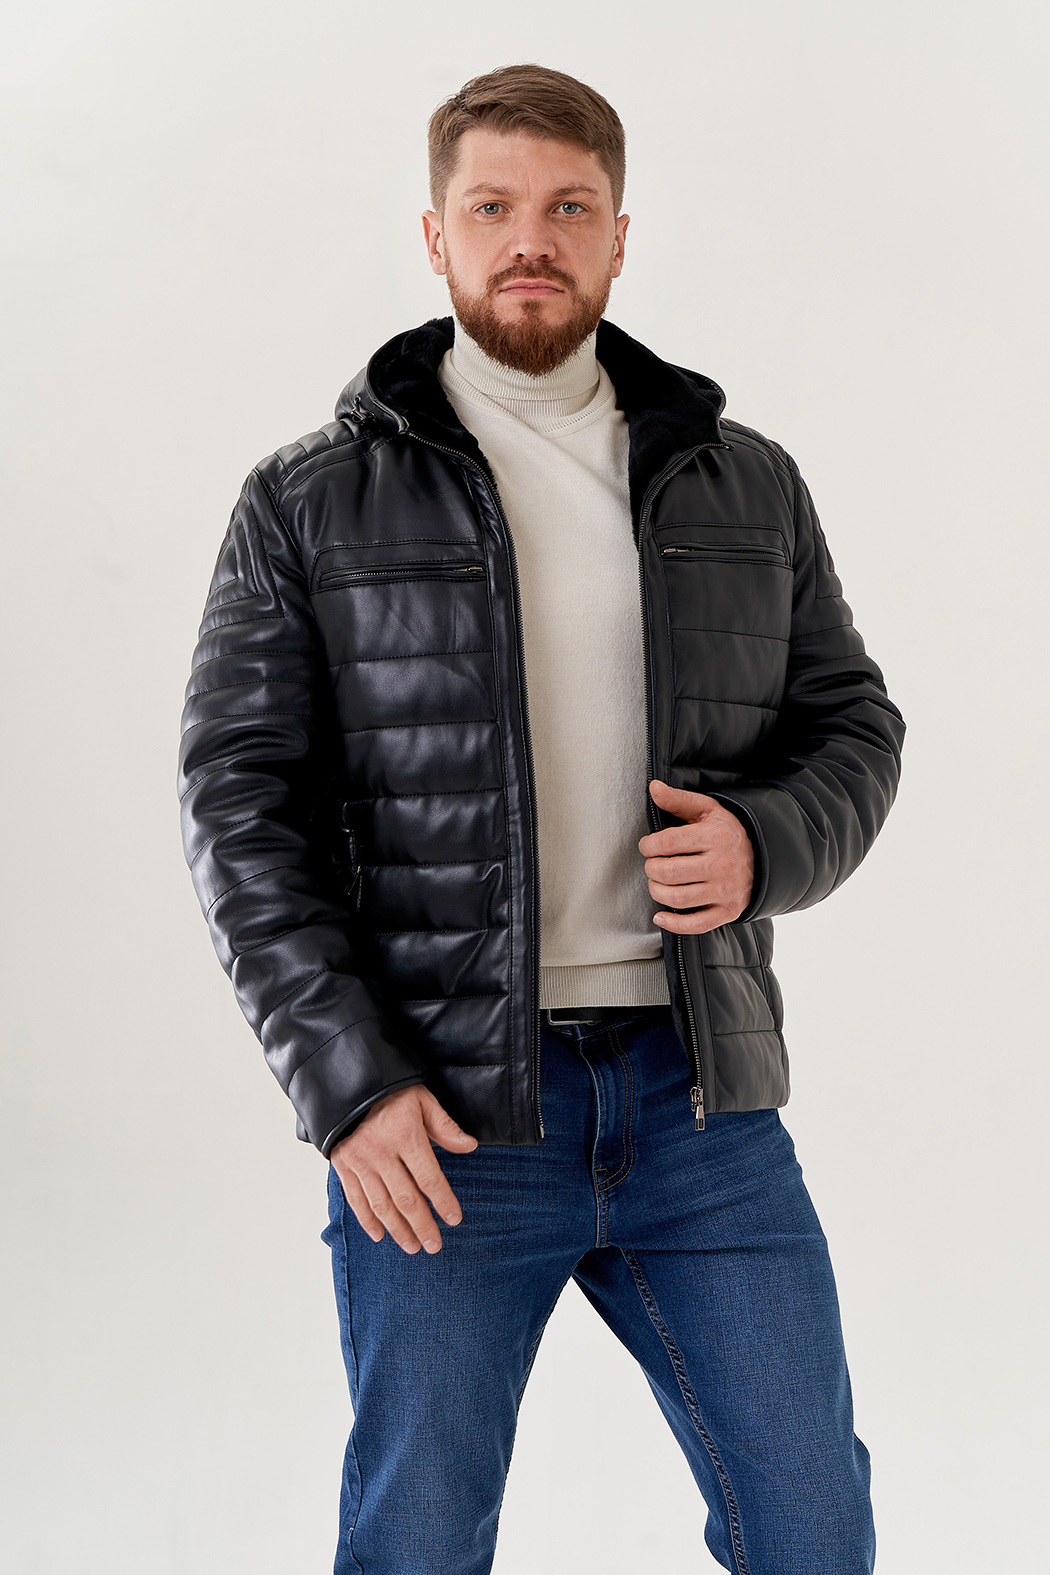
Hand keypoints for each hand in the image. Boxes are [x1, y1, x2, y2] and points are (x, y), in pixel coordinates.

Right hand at [331, 1085, 477, 1254]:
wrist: (347, 1082)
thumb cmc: (391, 1089)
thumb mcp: (422, 1099)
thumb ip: (445, 1127)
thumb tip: (469, 1147)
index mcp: (405, 1135)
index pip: (429, 1178)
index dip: (443, 1202)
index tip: (454, 1219)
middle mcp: (381, 1152)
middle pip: (406, 1199)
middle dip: (423, 1226)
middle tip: (434, 1246)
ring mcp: (359, 1161)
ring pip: (381, 1205)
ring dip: (398, 1230)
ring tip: (412, 1246)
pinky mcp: (343, 1165)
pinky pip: (356, 1199)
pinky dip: (367, 1220)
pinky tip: (380, 1235)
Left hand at [639, 779, 753, 934]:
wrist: (764, 856)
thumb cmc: (727, 831)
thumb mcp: (707, 810)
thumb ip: (678, 800)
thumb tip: (653, 787)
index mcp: (715, 836)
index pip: (668, 842)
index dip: (649, 845)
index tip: (647, 846)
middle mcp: (722, 864)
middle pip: (669, 872)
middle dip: (651, 868)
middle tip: (652, 864)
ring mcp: (726, 891)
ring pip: (678, 898)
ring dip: (657, 891)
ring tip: (657, 883)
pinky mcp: (728, 911)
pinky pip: (696, 924)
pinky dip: (673, 923)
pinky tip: (661, 916)